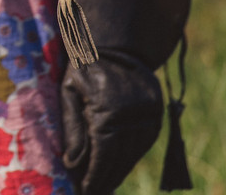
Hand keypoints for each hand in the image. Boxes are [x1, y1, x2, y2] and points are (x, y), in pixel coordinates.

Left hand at [61, 51, 163, 194]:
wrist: (118, 44)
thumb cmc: (84, 66)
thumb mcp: (69, 92)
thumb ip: (72, 129)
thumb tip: (72, 166)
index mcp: (109, 110)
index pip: (102, 155)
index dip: (93, 177)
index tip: (83, 191)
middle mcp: (134, 117)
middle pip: (118, 160)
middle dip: (103, 180)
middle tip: (90, 193)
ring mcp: (149, 118)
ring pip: (132, 156)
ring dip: (117, 172)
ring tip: (101, 186)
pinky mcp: (156, 118)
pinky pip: (142, 145)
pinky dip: (128, 158)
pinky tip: (116, 168)